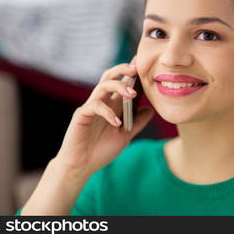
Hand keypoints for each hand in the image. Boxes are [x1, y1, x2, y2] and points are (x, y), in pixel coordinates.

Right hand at [54, 58, 153, 175]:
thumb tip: (151, 109)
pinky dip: (108, 112)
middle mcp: (101, 102)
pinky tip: (117, 122)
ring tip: (132, 94)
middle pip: (109, 77)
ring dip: (118, 87)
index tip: (144, 67)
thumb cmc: (101, 150)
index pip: (120, 81)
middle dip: (122, 70)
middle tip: (136, 70)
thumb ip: (138, 122)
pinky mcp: (81, 115)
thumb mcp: (126, 135)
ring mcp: (90, 107)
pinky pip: (94, 107)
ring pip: (102, 87)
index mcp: (112, 104)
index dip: (130, 73)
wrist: (82, 166)